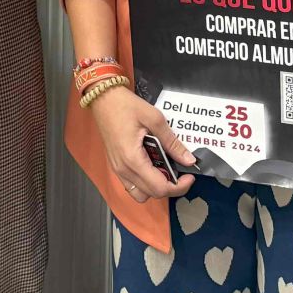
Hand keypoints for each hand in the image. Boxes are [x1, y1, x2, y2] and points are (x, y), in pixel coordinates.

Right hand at [90, 87, 196, 202]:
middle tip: (181, 172)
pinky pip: (132, 185)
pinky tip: (151, 166)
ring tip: (165, 170)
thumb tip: (188, 159)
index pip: (160, 187)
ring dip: (156, 187)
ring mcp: (118, 169)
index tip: (189, 176)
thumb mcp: (154, 118)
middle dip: (172, 187)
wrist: (103, 98)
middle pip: (153, 193)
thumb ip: (172, 142)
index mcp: (133, 159)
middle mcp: (123, 169)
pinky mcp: (115, 166)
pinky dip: (145, 183)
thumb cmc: (125, 105)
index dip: (179, 186)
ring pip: (141, 194)